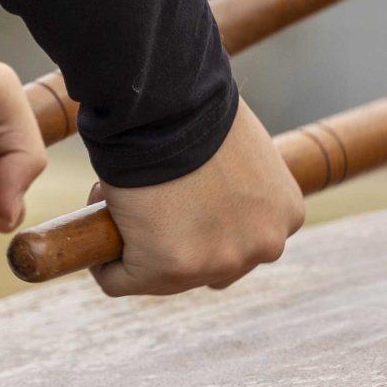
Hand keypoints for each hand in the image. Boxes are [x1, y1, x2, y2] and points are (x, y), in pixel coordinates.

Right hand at [89, 100, 304, 297]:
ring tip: (128, 204)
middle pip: (210, 265)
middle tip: (153, 203)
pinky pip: (120, 280)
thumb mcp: (243, 156)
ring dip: (140, 250)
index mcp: (285, 216)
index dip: (204, 222)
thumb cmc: (198, 114)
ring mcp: (219, 263)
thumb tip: (210, 203)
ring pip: (166, 278)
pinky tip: (101, 221)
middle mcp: (264, 246)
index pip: (241, 241)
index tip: (182, 198)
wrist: (168, 106)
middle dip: (178, 242)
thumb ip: (239, 190)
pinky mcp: (168, 269)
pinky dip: (104, 261)